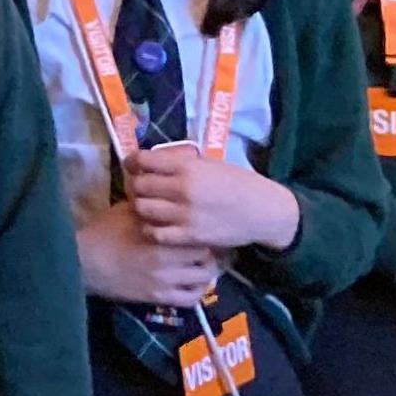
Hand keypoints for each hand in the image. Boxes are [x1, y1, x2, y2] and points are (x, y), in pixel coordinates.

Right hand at [71, 202, 218, 310]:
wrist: (83, 261)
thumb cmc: (103, 232)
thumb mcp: (127, 211)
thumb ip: (151, 207)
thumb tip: (169, 197)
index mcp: (161, 233)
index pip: (198, 232)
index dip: (204, 231)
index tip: (205, 229)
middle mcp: (167, 257)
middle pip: (207, 255)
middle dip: (210, 251)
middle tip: (207, 249)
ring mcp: (164, 279)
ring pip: (204, 277)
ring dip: (206, 271)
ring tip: (201, 266)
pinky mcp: (158, 297)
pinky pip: (190, 299)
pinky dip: (197, 291)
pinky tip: (193, 284)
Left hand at [125, 144, 299, 253]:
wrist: (263, 211)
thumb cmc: (239, 184)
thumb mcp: (211, 164)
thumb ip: (182, 163)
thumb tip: (154, 161)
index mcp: (188, 167)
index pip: (143, 160)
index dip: (132, 162)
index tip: (133, 165)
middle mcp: (183, 189)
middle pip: (138, 186)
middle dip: (135, 185)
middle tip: (140, 188)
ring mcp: (185, 214)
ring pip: (142, 209)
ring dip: (140, 207)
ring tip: (148, 206)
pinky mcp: (189, 236)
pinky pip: (155, 232)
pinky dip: (151, 229)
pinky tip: (158, 225)